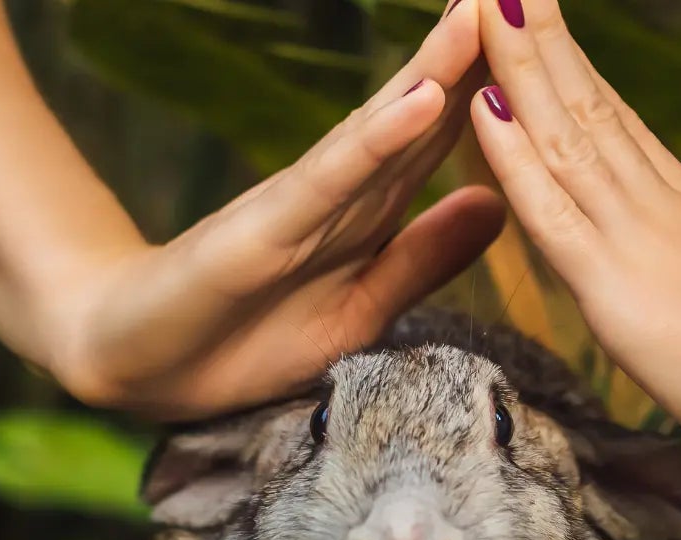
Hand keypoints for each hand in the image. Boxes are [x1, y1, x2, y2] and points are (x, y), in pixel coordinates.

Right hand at [54, 4, 504, 418]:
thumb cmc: (239, 339)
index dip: (499, 86)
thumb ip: (421, 259)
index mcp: (367, 213)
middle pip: (422, 112)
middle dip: (475, 51)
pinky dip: (378, 141)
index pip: (446, 136)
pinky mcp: (260, 231)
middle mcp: (338, 193)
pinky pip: (329, 181)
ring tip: (480, 12)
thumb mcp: (359, 310)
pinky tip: (422, 100)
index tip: (546, 35)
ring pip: (382, 129)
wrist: (134, 363)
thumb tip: (495, 204)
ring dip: (436, 69)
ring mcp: (298, 205)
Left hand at [468, 0, 680, 502]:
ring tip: (485, 1)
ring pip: (564, 135)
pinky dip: (512, 157)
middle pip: (590, 106)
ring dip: (518, 67)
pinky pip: (549, 212)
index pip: (622, 129)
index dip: (578, 74)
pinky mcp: (614, 287)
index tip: (544, 26)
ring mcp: (638, 240)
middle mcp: (664, 208)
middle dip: (542, 41)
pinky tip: (481, 106)